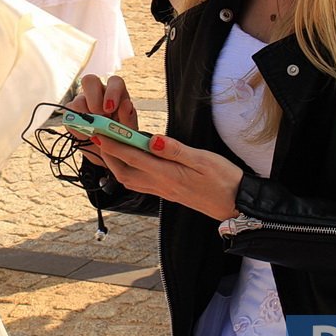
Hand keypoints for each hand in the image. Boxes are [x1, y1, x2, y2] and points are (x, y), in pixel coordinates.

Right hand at [67, 74, 139, 166]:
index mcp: (116, 94)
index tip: (110, 109)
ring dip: (85, 118)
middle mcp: (99, 94)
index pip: (114, 81)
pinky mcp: (72, 114)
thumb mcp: (129, 132)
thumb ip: (128, 118)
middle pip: (89, 81)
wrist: (109, 154)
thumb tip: (126, 103)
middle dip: (93, 99)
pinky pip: (69, 116)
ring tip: (95, 132)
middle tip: (99, 116)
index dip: (111, 92)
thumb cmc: (122, 138)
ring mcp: (83, 102)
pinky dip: (77, 128)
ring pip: (77, 100)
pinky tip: (86, 137)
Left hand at [73, 76, 242, 219]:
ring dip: (115, 164)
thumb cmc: (224, 179)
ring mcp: (163, 191)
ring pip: (129, 179)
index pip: (133, 157)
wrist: (237, 204)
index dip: (113, 144)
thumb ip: (175, 150)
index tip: (99, 131)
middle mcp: (161, 185)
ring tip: (108, 147)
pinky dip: (128, 171)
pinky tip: (129, 162)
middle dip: (108, 155)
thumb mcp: (202, 159)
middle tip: (98, 136)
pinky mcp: (168, 193)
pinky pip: (139, 183)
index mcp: (168, 175)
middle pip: (123, 172)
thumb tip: (150, 140)